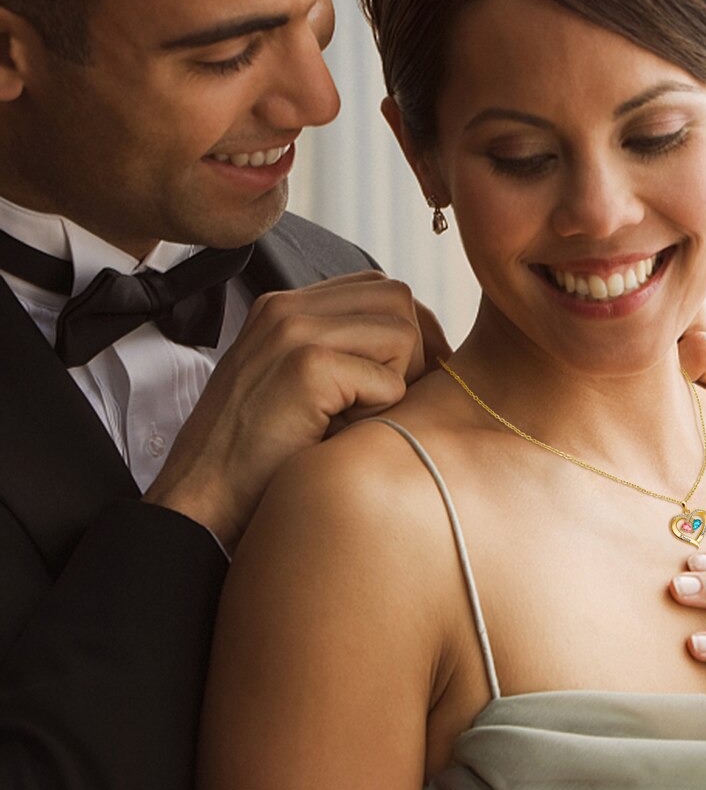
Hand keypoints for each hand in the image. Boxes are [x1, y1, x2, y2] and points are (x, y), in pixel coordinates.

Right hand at [144, 271, 448, 552]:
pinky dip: (380, 413)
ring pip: (402, 332)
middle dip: (414, 350)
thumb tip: (424, 346)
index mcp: (285, 307)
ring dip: (398, 381)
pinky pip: (389, 381)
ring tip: (358, 416)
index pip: (378, 288)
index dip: (408, 331)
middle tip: (391, 402)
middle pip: (398, 298)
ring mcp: (294, 331)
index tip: (409, 378)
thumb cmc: (258, 457)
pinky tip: (339, 433)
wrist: (198, 502)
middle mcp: (287, 307)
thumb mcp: (297, 385)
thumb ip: (341, 350)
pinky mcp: (306, 367)